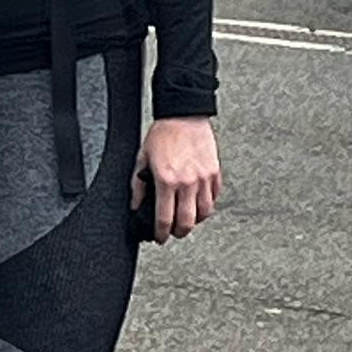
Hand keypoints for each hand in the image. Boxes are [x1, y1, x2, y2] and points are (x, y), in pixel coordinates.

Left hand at [131, 118, 221, 244]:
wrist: (183, 114)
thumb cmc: (163, 133)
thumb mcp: (142, 158)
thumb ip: (139, 184)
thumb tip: (136, 204)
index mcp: (166, 180)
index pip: (164, 218)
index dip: (161, 233)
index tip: (160, 237)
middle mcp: (187, 182)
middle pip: (187, 222)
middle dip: (179, 232)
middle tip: (174, 232)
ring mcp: (203, 178)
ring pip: (204, 213)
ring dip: (195, 221)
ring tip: (187, 219)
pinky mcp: (214, 173)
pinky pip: (214, 198)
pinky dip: (207, 205)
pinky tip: (199, 204)